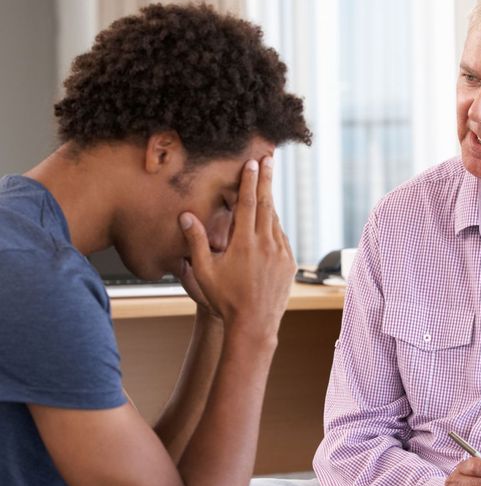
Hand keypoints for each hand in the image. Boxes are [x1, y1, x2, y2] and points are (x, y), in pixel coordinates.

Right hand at [179, 156, 295, 337]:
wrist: (254, 325)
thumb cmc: (225, 300)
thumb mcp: (204, 272)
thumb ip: (196, 242)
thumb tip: (186, 216)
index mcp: (244, 243)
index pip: (247, 203)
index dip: (250, 181)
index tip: (253, 163)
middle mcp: (266, 244)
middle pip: (266, 204)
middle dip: (266, 180)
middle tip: (269, 160)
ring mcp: (281, 254)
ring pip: (275, 221)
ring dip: (270, 203)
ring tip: (266, 189)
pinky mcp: (289, 264)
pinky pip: (282, 239)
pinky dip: (275, 227)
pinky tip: (270, 224)